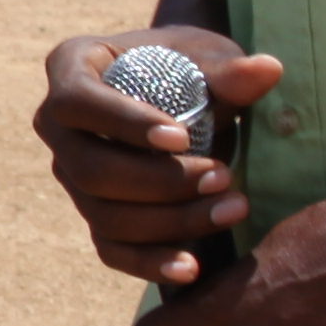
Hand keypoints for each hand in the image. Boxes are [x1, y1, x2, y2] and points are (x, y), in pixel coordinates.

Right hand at [32, 26, 284, 288]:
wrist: (181, 92)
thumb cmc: (187, 66)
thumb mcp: (206, 58)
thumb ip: (229, 70)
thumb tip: (268, 70)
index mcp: (70, 68)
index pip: (79, 103)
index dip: (124, 125)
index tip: (183, 138)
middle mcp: (56, 126)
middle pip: (92, 170)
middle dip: (161, 182)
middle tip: (223, 175)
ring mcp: (71, 175)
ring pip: (105, 215)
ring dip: (171, 220)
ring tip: (232, 207)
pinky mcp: (93, 212)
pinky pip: (111, 249)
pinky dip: (149, 262)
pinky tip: (192, 268)